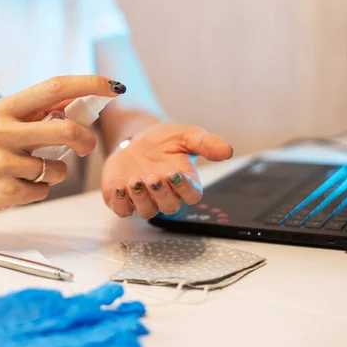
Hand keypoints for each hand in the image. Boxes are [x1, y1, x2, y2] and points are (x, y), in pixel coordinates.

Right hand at [0, 75, 123, 217]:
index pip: (55, 87)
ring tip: (32, 171)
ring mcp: (2, 162)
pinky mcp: (4, 191)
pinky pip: (43, 191)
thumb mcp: (1, 121)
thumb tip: (78, 102)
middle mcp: (3, 131)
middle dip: (86, 140)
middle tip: (86, 146)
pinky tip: (18, 185)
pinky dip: (38, 190)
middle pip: (66, 130)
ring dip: (55, 172)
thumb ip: (37, 113)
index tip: (113, 86)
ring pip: (58, 168)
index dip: (89, 84)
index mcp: (6, 108)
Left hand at [101, 123, 232, 218]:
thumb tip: (227, 151)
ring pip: (146, 211)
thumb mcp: (186, 135)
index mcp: (185, 183)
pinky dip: (121, 203)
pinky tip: (119, 188)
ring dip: (140, 198)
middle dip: (161, 194)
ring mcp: (144, 199)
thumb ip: (206, 143)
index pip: (191, 195)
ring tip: (134, 180)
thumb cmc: (165, 140)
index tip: (176, 174)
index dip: (185, 188)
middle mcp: (166, 195)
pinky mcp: (124, 199)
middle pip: (169, 206)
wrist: (137, 139)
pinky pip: (123, 210)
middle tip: (153, 178)